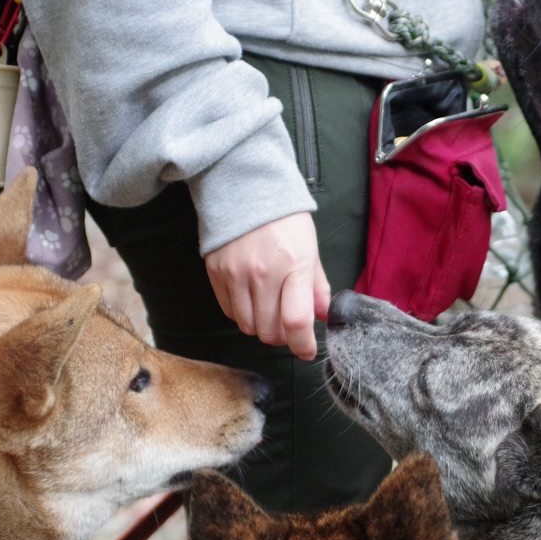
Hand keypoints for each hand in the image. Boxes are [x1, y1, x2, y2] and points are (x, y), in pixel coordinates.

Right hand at [204, 212, 329, 360]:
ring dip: (260, 326)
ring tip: (269, 310)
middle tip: (288, 325)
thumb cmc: (285, 221)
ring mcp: (236, 275)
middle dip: (282, 336)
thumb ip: (317, 287)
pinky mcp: (216, 274)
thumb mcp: (310, 250)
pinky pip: (229, 311)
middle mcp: (263, 274)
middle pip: (269, 331)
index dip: (303, 345)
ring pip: (247, 326)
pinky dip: (242, 313)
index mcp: (293, 266)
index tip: (307, 350)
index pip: (297, 321)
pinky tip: (251, 299)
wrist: (247, 189)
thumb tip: (324, 316)